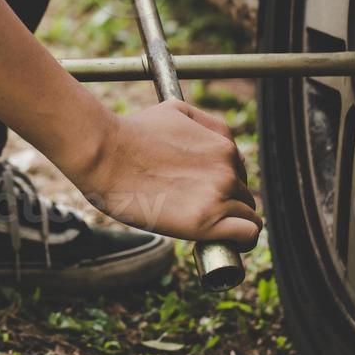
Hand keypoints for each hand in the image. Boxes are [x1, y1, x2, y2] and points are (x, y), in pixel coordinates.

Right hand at [76, 99, 262, 248]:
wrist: (105, 155)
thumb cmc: (131, 133)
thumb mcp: (174, 110)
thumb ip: (204, 122)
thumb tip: (219, 140)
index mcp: (222, 146)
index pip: (238, 172)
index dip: (223, 184)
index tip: (205, 193)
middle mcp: (227, 169)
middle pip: (243, 194)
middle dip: (226, 203)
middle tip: (198, 211)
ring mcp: (218, 196)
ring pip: (248, 214)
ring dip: (231, 222)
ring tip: (209, 230)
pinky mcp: (207, 222)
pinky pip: (248, 233)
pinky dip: (244, 240)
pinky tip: (231, 244)